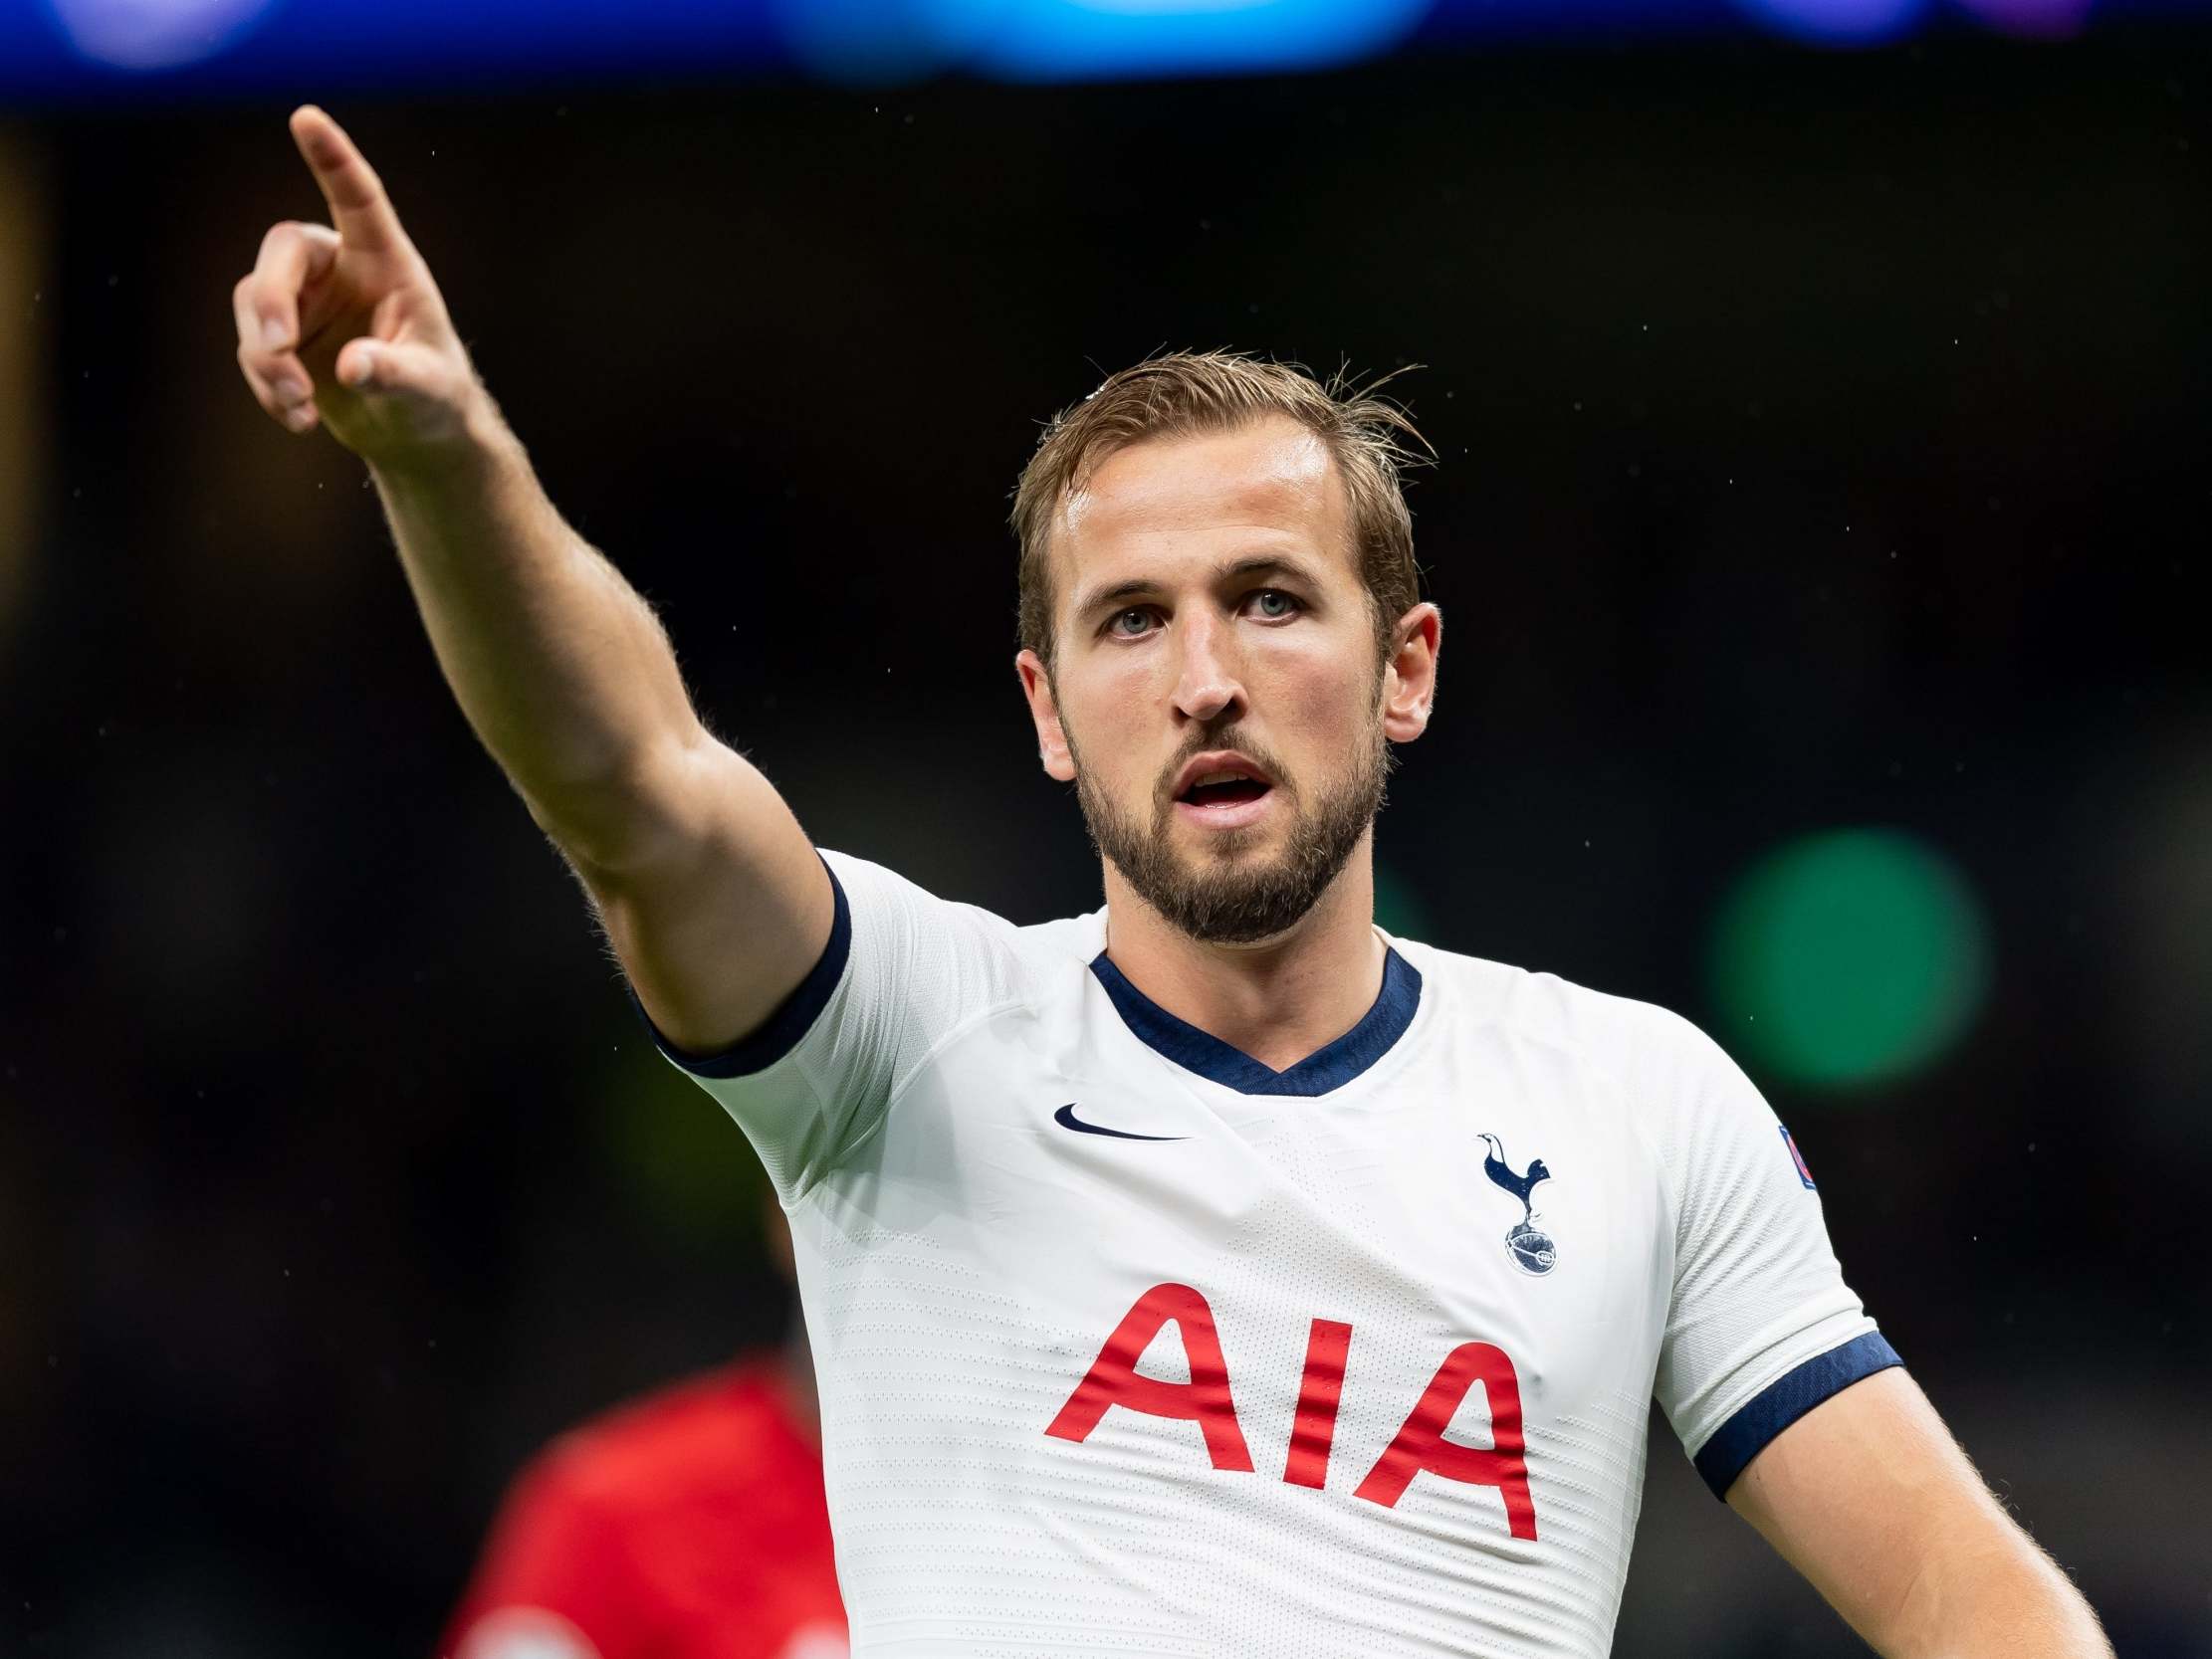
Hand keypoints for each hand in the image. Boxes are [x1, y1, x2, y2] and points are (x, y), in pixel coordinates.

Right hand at [232, 106, 484, 462]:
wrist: (416, 434)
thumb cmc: (436, 399)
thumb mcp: (427, 389)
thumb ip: (394, 374)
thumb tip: (351, 368)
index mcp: (386, 262)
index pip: (357, 199)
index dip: (332, 158)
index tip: (305, 116)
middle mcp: (339, 270)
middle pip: (281, 253)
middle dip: (270, 301)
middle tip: (277, 351)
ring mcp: (305, 301)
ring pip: (254, 303)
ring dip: (266, 358)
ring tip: (301, 406)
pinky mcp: (282, 336)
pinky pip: (252, 348)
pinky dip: (267, 386)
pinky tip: (298, 420)